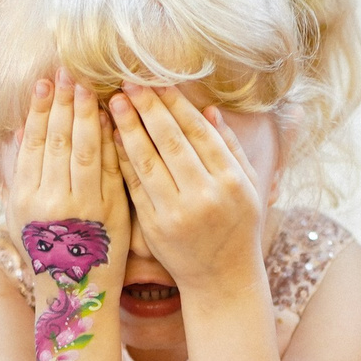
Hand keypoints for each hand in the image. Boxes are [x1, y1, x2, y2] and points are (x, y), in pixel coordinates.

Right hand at [0, 70, 130, 258]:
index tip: (44, 82)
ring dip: (88, 115)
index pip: (32, 143)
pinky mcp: (114, 211)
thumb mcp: (12, 210)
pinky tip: (113, 117)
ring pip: (86, 150)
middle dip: (64, 104)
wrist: (74, 290)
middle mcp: (52, 202)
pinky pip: (113, 168)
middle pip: (58, 141)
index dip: (38, 110)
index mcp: (25, 197)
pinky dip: (113, 140)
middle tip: (69, 73)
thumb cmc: (39, 245)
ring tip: (88, 87)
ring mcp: (85, 207)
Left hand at [109, 84, 265, 294]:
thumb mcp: (248, 187)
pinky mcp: (153, 226)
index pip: (199, 132)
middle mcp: (204, 195)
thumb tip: (210, 111)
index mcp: (231, 181)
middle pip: (170, 141)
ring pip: (147, 161)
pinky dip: (122, 159)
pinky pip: (134, 185)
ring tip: (114, 102)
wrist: (222, 279)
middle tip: (128, 82)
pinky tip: (112, 137)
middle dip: (147, 107)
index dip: (176, 104)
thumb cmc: (238, 228)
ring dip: (128, 128)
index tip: (158, 81)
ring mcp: (176, 212)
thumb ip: (231, 148)